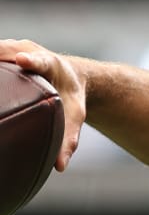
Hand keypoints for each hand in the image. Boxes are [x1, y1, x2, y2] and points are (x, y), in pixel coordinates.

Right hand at [0, 40, 84, 171]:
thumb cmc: (72, 97)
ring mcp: (14, 48)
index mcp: (52, 65)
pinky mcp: (3, 50)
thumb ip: (69, 139)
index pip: (40, 60)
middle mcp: (30, 51)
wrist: (71, 75)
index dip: (29, 59)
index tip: (21, 60)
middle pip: (7, 51)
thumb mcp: (75, 116)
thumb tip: (60, 166)